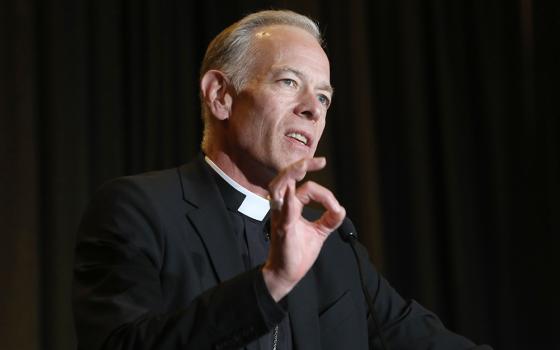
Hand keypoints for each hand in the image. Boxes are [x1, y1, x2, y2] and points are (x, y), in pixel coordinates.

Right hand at [262, 157, 345, 300]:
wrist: (287, 274)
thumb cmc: (297, 253)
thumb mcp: (318, 233)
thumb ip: (328, 219)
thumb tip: (341, 210)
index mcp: (290, 207)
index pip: (305, 188)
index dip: (324, 194)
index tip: (336, 208)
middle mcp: (282, 208)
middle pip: (286, 178)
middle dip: (300, 166)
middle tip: (320, 161)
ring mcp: (279, 217)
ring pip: (278, 187)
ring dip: (290, 175)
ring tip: (302, 167)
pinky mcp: (281, 229)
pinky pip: (282, 211)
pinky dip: (287, 201)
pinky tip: (292, 194)